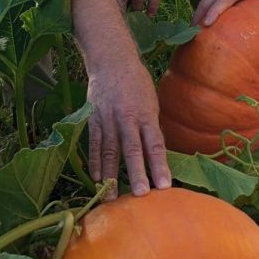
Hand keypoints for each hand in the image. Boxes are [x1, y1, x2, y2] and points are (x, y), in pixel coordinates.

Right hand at [86, 58, 171, 197]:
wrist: (112, 61)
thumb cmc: (137, 84)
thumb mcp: (151, 102)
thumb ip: (151, 128)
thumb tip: (156, 156)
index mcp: (146, 114)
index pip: (155, 144)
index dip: (159, 165)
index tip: (164, 186)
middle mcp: (126, 117)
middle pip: (132, 149)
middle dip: (136, 173)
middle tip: (140, 195)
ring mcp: (108, 119)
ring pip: (110, 151)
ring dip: (111, 175)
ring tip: (112, 197)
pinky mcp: (93, 119)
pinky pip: (94, 144)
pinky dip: (95, 162)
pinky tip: (97, 178)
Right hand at [193, 0, 258, 26]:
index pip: (222, 1)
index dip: (214, 12)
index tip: (207, 23)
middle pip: (206, 3)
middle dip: (199, 18)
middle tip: (195, 35)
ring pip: (204, 1)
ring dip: (198, 14)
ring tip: (195, 31)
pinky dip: (203, 9)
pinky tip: (201, 20)